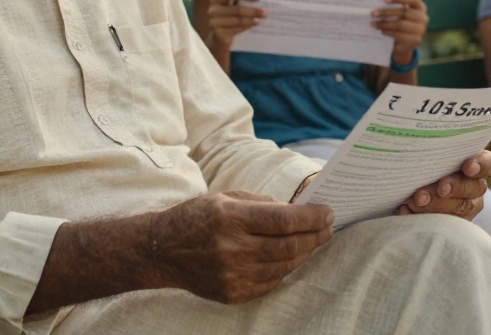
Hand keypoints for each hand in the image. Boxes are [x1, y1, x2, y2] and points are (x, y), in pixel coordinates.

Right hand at [148, 190, 333, 303]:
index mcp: (230, 218)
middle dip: (315, 236)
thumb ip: (261, 203)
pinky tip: (290, 258)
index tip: (328, 212)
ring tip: (313, 241)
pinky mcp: (233, 293)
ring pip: (284, 267)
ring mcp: (232, 275)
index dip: (312, 217)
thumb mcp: (225, 197)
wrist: (162, 251)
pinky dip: (285, 270)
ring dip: (304, 253)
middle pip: (289, 246)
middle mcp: (232, 248)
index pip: (284, 220)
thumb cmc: (196, 217)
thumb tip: (296, 211)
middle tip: (328, 227)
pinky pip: (271, 283)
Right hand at [207, 0, 265, 46]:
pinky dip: (246, 27)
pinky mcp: (217, 34)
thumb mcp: (230, 7)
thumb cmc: (227, 18)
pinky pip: (235, 30)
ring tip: (260, 20)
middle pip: (236, 9)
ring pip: (237, 20)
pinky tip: (253, 25)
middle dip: (252, 11)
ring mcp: (213, 22)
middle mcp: (212, 10)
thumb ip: (239, 1)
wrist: (218, 37)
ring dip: (251, 20)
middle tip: (265, 12)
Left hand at [374, 0, 428, 65]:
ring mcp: (421, 29)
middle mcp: (423, 17)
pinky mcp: (415, 40)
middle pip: (403, 12)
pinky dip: (389, 32)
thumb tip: (377, 0)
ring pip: (400, 24)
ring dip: (385, 24)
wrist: (404, 43)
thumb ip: (394, 6)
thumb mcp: (399, 13)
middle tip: (373, 13)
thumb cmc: (400, 22)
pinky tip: (382, 31)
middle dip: (386, 12)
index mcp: (420, 6)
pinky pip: (400, 35)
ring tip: (374, 23)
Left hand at [395, 150, 490, 221]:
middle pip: (473, 187)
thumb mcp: (433, 151)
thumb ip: (434, 148)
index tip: (467, 167)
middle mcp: (476, 185)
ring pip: (460, 207)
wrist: (415, 180)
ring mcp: (467, 205)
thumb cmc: (427, 158)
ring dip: (436, 204)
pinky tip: (405, 210)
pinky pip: (443, 221)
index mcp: (477, 164)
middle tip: (440, 188)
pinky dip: (423, 216)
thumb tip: (415, 138)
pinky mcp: (454, 221)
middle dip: (454, 187)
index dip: (481, 165)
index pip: (489, 163)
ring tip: (414, 201)